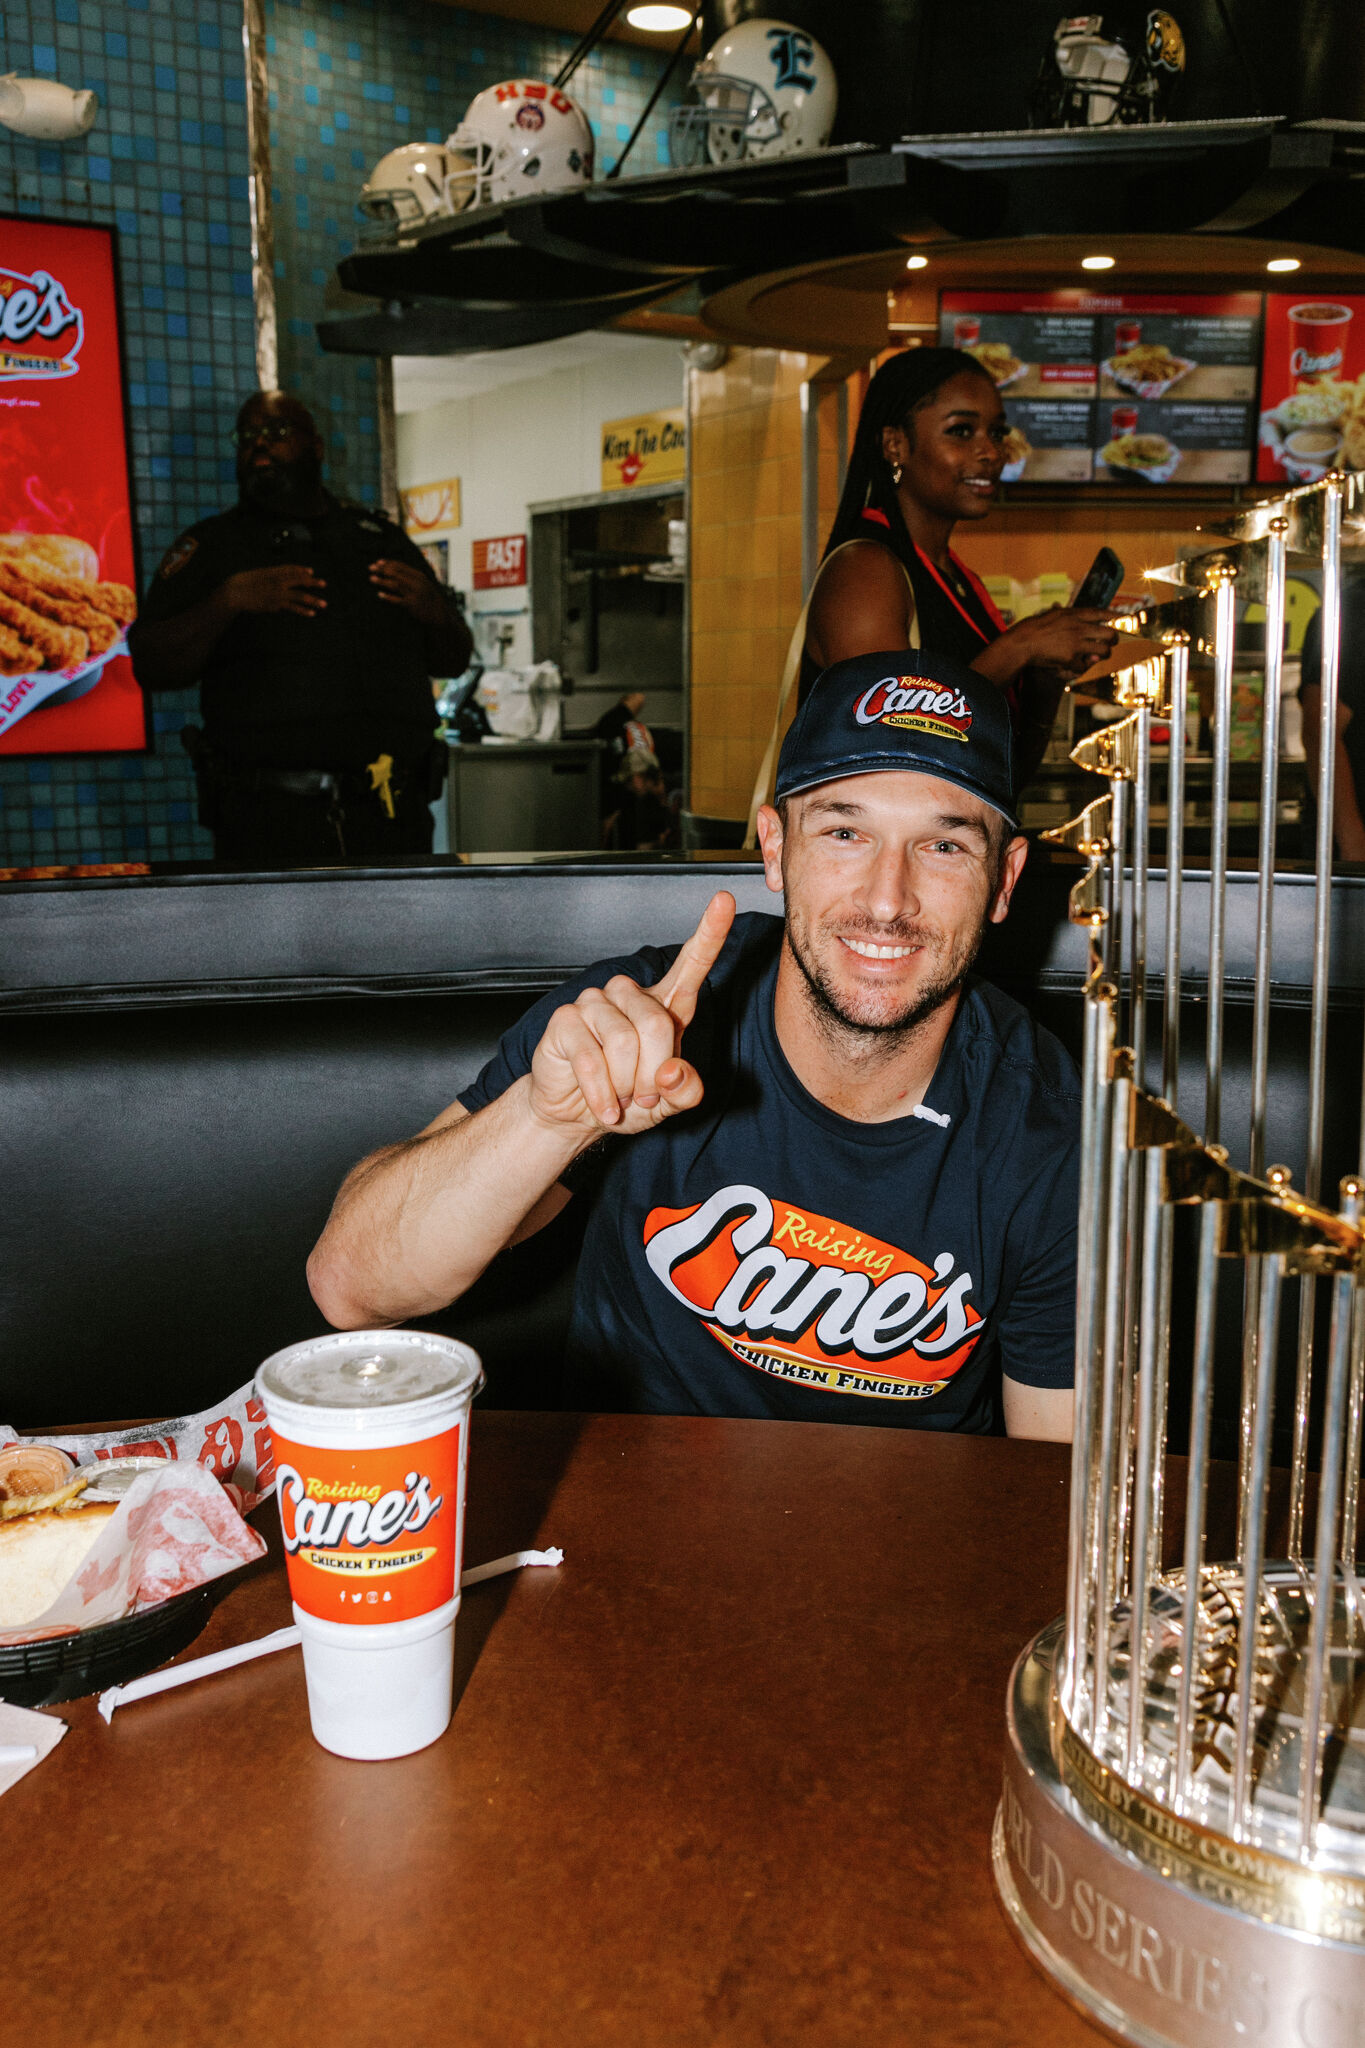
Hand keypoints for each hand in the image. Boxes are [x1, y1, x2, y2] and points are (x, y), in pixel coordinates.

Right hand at [223, 564, 326, 617]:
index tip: (311, 571)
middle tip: (324, 584)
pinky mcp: (276, 604)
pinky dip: (303, 610)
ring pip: (300, 595)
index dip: (301, 570)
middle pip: (299, 580)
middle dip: (312, 582)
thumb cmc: (243, 583)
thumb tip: (276, 582)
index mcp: (273, 571)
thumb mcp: (258, 575)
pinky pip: (293, 607)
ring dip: (313, 600)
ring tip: (324, 604)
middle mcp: (279, 580)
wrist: (235, 591)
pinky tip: (312, 613)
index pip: (291, 569)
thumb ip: (269, 577)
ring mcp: (279, 592)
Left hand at [369, 557, 447, 627]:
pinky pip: (398, 600)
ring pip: (396, 585)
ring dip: (382, 581)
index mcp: (419, 576)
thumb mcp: (423, 584)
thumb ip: (411, 577)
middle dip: (383, 570)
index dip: (388, 563)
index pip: (401, 566)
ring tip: (371, 578)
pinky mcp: (413, 605)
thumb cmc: (428, 598)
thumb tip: (394, 570)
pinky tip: (379, 595)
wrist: (440, 614)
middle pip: (396, 574)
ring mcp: (415, 594)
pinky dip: (388, 597)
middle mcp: (417, 583)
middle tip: (371, 568)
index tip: (378, 562)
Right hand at [528, 892, 735, 1137]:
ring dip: (625, 1084)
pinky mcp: (566, 1018)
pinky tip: (602, 1106)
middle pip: (657, 1025)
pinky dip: (601, 1094)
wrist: (575, 1113)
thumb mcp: (669, 1102)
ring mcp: (595, 1002)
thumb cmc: (627, 1099)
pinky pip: (593, 1060)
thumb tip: (672, 1073)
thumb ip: (686, 1091)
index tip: (724, 900)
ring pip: (625, 1043)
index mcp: (664, 1005)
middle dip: (652, 1074)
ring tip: (619, 1094)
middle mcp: (630, 994)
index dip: (710, 933)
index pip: (691, 963)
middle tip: (643, 1095)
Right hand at [1004, 606, 1118, 676]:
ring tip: (1097, 655)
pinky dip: (1080, 667)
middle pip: (1110, 633)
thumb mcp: (1052, 614)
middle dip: (1113, 640)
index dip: (1114, 616)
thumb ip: (1065, 614)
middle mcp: (1079, 627)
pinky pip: (1085, 665)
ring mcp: (1076, 642)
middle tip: (1111, 643)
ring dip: (1102, 655)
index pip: (1101, 613)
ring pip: (1104, 651)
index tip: (1125, 617)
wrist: (1022, 642)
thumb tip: (1069, 610)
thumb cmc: (1033, 628)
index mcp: (1074, 614)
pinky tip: (1074, 665)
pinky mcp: (1071, 657)